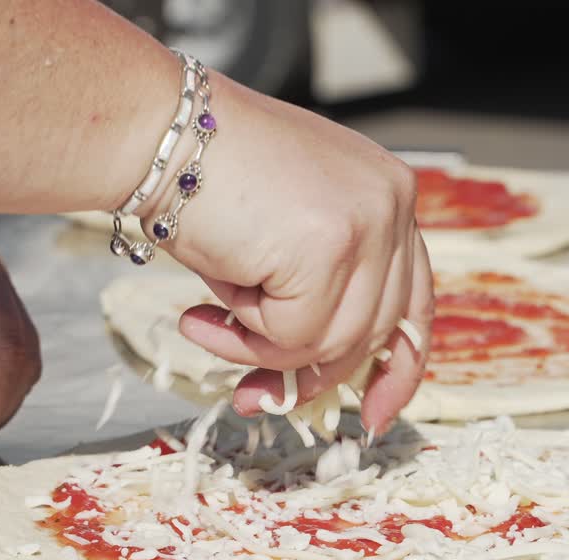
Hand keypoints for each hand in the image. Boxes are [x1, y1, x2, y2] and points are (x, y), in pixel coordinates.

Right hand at [156, 73, 433, 434]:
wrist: (155, 135)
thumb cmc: (201, 182)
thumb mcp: (283, 238)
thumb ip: (317, 293)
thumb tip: (315, 375)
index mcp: (388, 193)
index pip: (414, 299)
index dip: (396, 366)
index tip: (373, 414)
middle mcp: (392, 201)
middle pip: (374, 332)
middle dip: (309, 374)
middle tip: (253, 397)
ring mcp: (367, 221)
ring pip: (333, 342)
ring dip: (260, 348)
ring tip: (207, 319)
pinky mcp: (330, 246)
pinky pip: (294, 336)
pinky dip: (242, 338)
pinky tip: (204, 306)